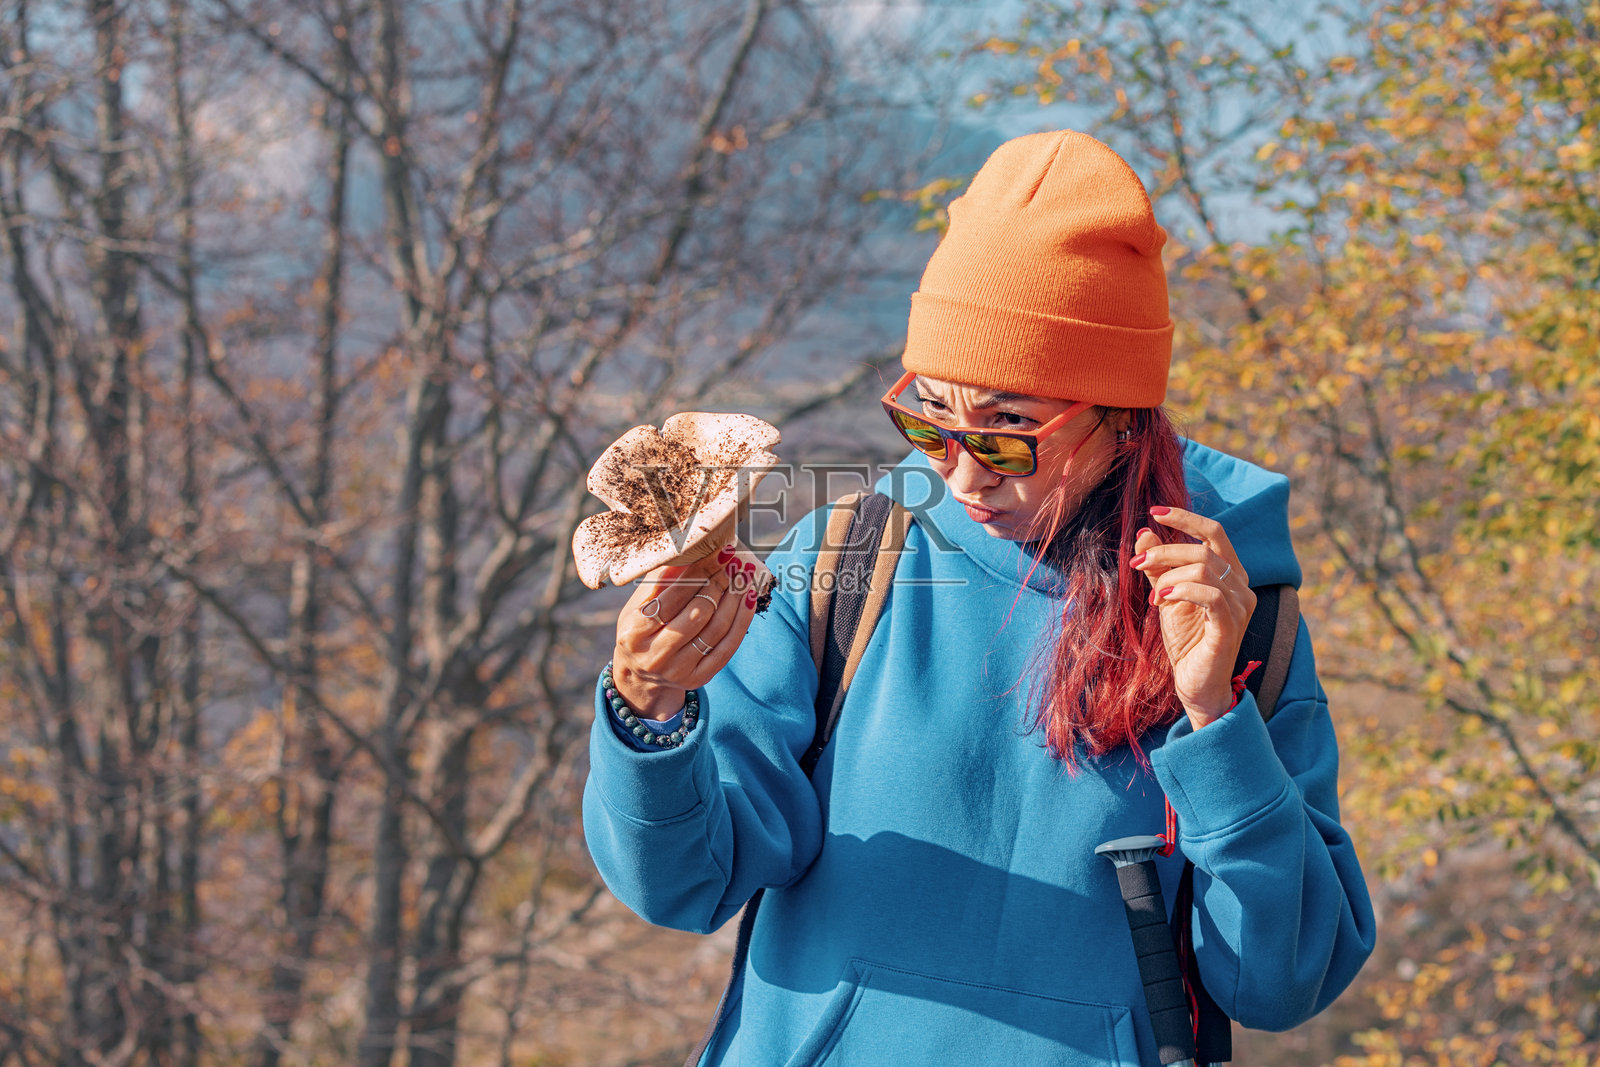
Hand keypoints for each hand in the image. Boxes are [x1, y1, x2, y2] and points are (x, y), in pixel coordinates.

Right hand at [611, 542, 762, 719]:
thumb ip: (660, 580)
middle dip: (718, 583)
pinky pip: (727, 647)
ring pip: (716, 629)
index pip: (672, 597)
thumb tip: (691, 549)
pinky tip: (748, 597)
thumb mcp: (638, 604)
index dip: (698, 573)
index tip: (716, 552)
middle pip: (697, 614)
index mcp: (634, 632)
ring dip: (734, 598)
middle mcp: (655, 655)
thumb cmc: (641, 627)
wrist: (640, 673)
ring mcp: (678, 670)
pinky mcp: (698, 678)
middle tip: (732, 561)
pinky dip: (742, 620)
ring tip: (742, 574)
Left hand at [1130, 506, 1256, 728]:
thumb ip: (1159, 566)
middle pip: (1204, 549)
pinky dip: (1182, 590)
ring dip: (1169, 575)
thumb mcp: (1167, 596)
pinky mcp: (1231, 627)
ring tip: (1154, 595)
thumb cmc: (1186, 639)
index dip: (1185, 518)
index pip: (1214, 532)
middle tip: (1137, 563)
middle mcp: (1241, 586)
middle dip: (1164, 551)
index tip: (1154, 512)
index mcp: (1230, 574)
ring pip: (1204, 568)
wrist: (1196, 683)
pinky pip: (1210, 595)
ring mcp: (1240, 607)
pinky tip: (1162, 599)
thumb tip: (1144, 532)